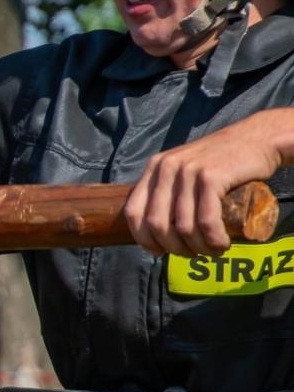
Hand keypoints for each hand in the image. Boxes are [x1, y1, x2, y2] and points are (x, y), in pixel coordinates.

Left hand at [124, 127, 280, 256]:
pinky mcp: (211, 177)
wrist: (258, 137)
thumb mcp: (185, 169)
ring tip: (212, 251)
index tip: (159, 252)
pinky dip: (213, 240)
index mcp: (154, 167)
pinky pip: (205, 220)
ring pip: (183, 226)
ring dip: (198, 248)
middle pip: (157, 224)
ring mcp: (188, 171)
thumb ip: (168, 188)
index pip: (133, 212)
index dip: (143, 238)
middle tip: (192, 254)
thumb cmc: (223, 160)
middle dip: (174, 248)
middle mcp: (167, 167)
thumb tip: (156, 230)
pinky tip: (221, 244)